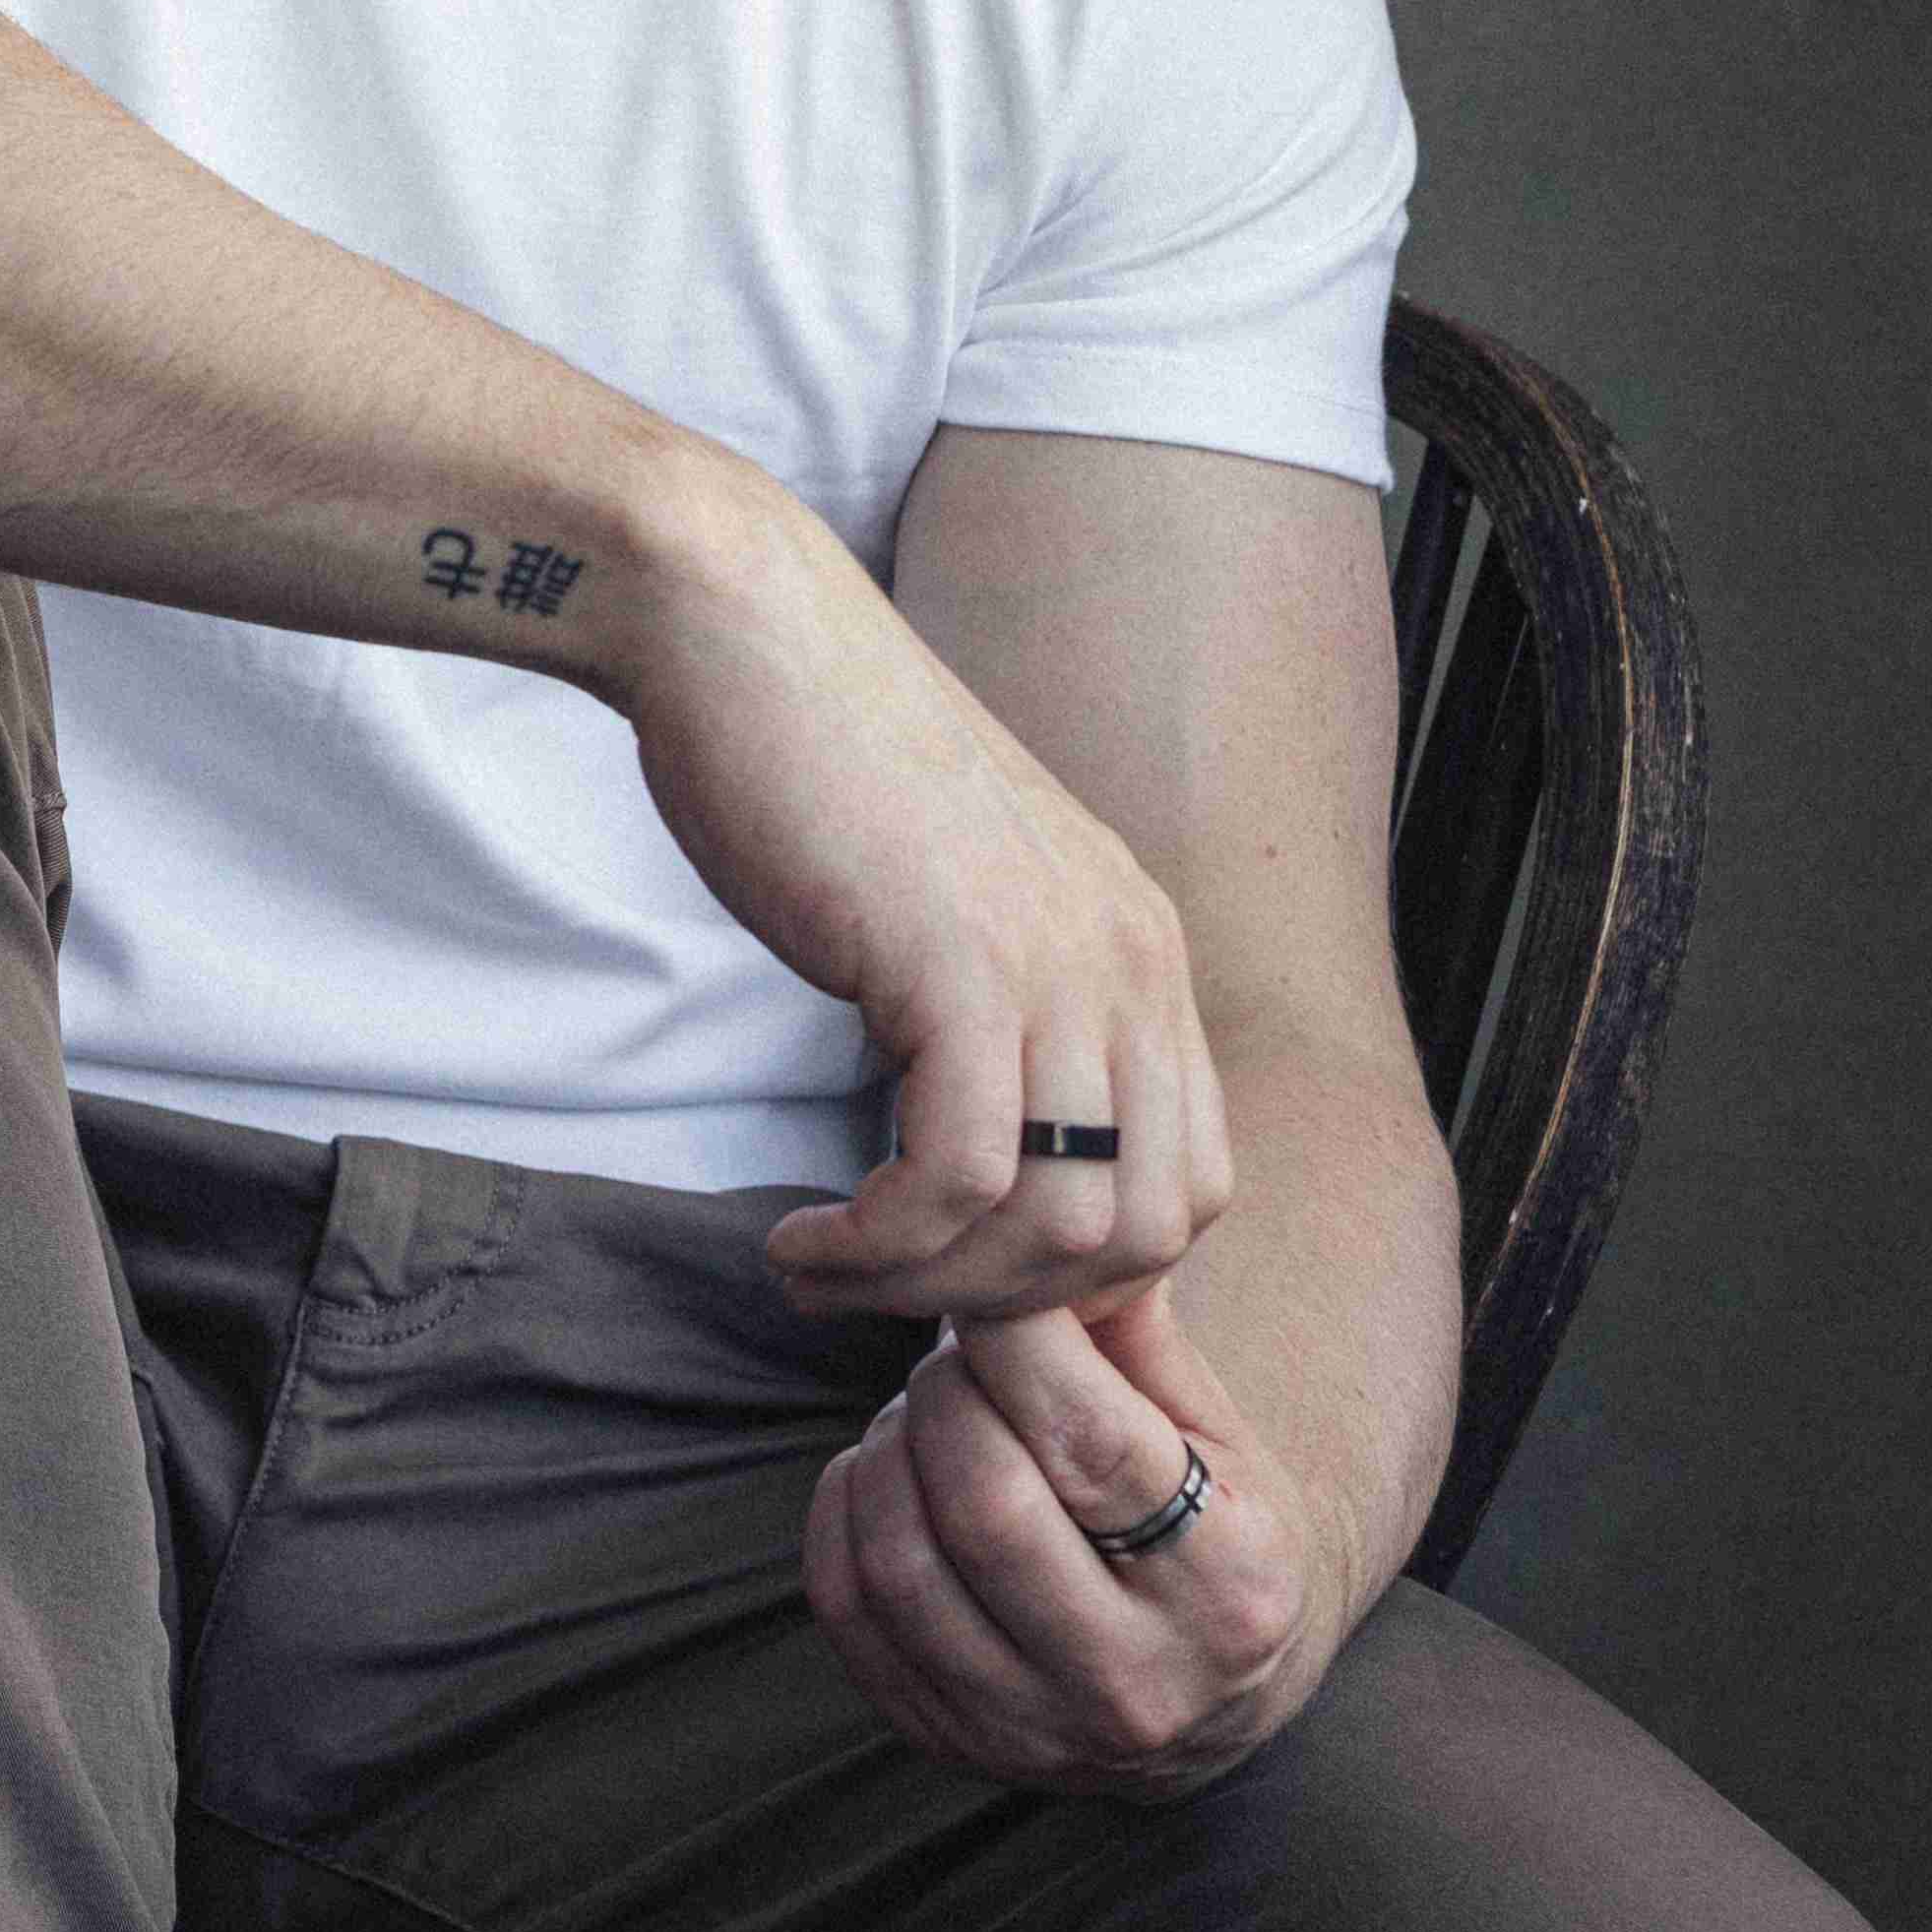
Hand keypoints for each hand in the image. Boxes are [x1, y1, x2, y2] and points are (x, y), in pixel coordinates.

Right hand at [617, 478, 1235, 1324]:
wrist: (738, 628)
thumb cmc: (810, 765)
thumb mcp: (953, 903)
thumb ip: (999, 1011)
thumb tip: (985, 1152)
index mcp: (1139, 946)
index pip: (1193, 1182)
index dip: (1082, 1269)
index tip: (954, 1270)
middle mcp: (1130, 957)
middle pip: (1153, 1228)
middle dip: (1017, 1303)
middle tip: (891, 1288)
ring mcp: (1058, 960)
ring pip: (1064, 1228)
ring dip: (932, 1289)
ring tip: (825, 1271)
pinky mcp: (960, 965)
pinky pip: (962, 1181)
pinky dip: (879, 1246)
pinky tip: (800, 1239)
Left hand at [798, 1281, 1350, 1798]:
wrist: (1210, 1706)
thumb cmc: (1213, 1530)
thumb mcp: (1221, 1436)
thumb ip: (1139, 1337)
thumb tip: (1056, 1221)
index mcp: (1231, 1587)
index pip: (1096, 1446)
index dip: (1019, 1345)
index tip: (989, 1286)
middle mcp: (1138, 1680)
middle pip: (986, 1507)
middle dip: (946, 1397)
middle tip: (954, 1355)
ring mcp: (1035, 1730)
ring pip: (902, 1565)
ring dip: (887, 1452)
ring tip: (923, 1415)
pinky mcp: (951, 1744)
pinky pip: (848, 1611)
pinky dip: (841, 1514)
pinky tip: (879, 1472)